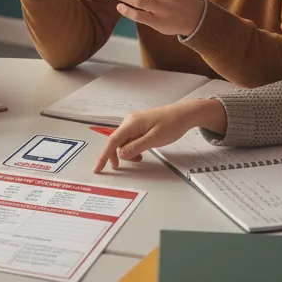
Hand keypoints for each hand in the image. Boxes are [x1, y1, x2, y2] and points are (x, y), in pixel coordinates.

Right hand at [94, 99, 226, 171]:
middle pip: (116, 141)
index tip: (98, 168)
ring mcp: (134, 122)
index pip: (112, 141)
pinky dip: (133, 147)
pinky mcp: (140, 124)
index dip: (103, 155)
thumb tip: (121, 154)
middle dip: (116, 155)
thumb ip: (136, 147)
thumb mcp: (154, 139)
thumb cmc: (172, 124)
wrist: (184, 114)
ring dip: (127, 152)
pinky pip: (130, 138)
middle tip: (119, 168)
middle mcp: (129, 121)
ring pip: (123, 141)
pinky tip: (141, 151)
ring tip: (139, 158)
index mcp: (131, 123)